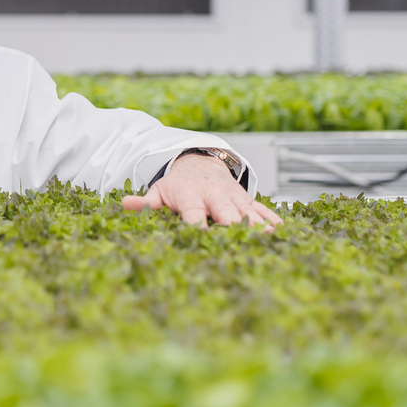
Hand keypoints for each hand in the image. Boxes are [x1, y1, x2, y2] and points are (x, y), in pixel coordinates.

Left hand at [121, 152, 282, 228]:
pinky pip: (263, 209)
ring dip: (259, 225)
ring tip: (269, 238)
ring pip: (249, 212)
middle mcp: (214, 196)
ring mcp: (234, 198)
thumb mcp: (159, 191)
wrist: (200, 163)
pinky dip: (273, 220)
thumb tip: (123, 204)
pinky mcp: (248, 200)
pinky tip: (284, 232)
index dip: (198, 225)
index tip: (202, 237)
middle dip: (233, 226)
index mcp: (191, 195)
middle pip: (226, 212)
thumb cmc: (177, 185)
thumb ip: (145, 202)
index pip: (194, 212)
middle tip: (242, 242)